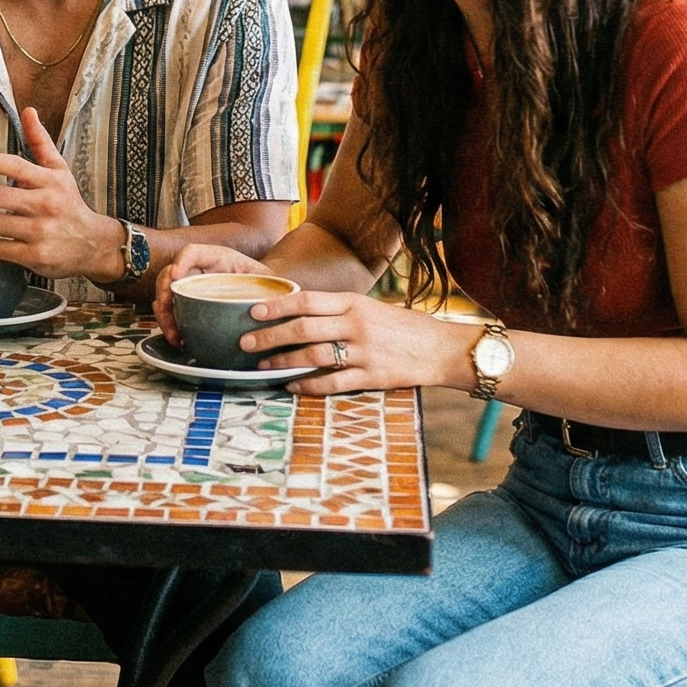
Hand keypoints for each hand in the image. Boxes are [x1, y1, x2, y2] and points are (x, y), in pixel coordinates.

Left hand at [0, 109, 120, 282]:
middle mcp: (45, 205)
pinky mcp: (36, 256)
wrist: (92, 244)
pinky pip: (0, 248)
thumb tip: (28, 110)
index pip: (18, 167)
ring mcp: (40, 232)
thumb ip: (40, 142)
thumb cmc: (68, 203)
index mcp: (49, 181)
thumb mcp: (59, 170)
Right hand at [152, 243, 272, 342]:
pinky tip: (179, 340)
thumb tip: (270, 305)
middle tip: (165, 310)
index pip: (193, 252)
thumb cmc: (270, 284)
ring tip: (175, 336)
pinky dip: (170, 326)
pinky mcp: (191, 304)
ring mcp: (193, 287)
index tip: (176, 276)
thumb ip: (270, 290)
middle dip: (163, 292)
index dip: (181, 261)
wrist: (268, 294)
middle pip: (171, 274)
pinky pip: (172, 312)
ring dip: (164, 315)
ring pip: (166, 295)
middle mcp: (201, 270)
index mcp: (219, 258)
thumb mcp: (272, 283)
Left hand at [240, 290, 467, 395]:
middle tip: (244, 343)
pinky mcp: (372, 377)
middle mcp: (357, 325)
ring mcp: (364, 352)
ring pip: (314, 357)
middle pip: (304, 329)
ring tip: (262, 367)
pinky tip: (292, 386)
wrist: (442, 349)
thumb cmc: (403, 327)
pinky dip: (308, 385)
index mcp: (355, 303)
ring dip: (283, 362)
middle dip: (269, 336)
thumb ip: (339, 311)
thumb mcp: (371, 308)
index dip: (277, 306)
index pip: (308, 300)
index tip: (253, 311)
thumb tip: (299, 313)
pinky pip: (333, 383)